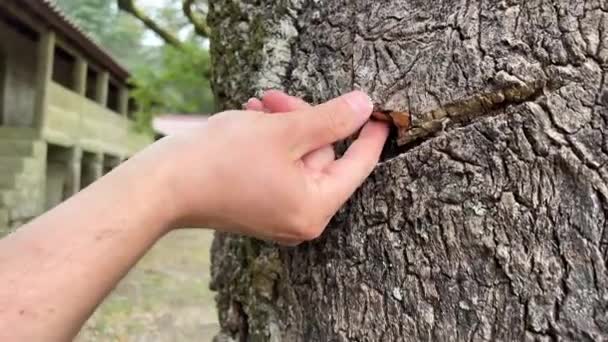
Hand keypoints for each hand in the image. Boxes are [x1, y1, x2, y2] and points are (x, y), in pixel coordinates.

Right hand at [155, 91, 388, 243]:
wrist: (163, 185)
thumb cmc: (221, 160)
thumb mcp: (284, 131)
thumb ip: (331, 119)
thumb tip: (365, 106)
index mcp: (314, 207)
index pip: (358, 166)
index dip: (371, 135)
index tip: (383, 114)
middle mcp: (300, 218)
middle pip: (322, 157)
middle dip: (304, 121)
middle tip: (278, 99)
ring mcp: (278, 214)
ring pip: (298, 157)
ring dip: (284, 127)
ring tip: (258, 107)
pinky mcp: (259, 206)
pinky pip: (279, 167)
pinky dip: (271, 143)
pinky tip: (251, 121)